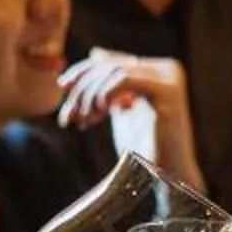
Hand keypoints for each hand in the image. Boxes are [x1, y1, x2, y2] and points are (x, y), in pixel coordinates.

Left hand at [56, 53, 204, 190]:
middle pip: (110, 65)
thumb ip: (112, 83)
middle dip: (83, 89)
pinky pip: (125, 79)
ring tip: (82, 120)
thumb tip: (96, 52)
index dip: (83, 71)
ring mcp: (169, 78)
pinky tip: (97, 113)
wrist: (165, 179)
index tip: (62, 86)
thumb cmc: (144, 150)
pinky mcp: (166, 92)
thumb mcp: (122, 109)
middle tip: (68, 115)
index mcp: (158, 70)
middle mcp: (167, 69)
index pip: (112, 60)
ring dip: (90, 95)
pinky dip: (105, 93)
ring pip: (114, 71)